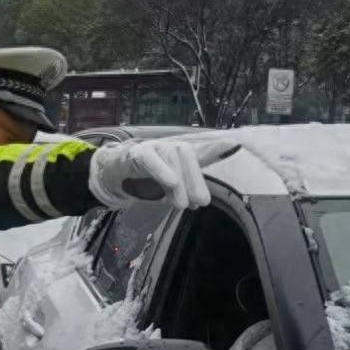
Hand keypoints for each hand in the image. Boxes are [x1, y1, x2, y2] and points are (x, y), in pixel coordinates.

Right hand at [88, 137, 239, 209]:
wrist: (113, 175)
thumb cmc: (145, 181)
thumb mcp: (170, 188)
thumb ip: (185, 190)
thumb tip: (201, 201)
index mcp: (180, 155)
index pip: (202, 150)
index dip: (217, 148)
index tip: (236, 144)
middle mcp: (169, 146)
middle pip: (187, 154)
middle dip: (195, 180)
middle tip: (200, 204)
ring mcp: (152, 146)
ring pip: (171, 156)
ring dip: (178, 183)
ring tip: (180, 205)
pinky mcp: (136, 152)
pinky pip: (150, 158)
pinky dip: (162, 170)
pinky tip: (171, 183)